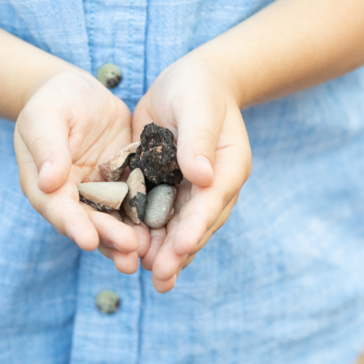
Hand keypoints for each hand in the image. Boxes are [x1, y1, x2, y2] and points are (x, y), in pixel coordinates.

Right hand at [14, 69, 148, 273]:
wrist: (79, 91)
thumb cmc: (54, 101)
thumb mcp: (46, 117)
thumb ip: (48, 148)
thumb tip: (47, 182)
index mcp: (46, 186)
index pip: (59, 209)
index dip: (73, 225)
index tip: (88, 239)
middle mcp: (74, 198)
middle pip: (91, 222)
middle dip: (109, 238)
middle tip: (130, 254)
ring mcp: (101, 194)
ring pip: (115, 220)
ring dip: (129, 239)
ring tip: (146, 254)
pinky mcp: (124, 184)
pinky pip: (137, 203)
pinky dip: (147, 218)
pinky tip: (164, 230)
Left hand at [132, 53, 251, 291]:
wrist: (190, 83)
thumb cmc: (198, 88)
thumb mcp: (197, 106)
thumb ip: (198, 139)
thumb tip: (202, 176)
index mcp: (227, 167)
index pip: (211, 200)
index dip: (196, 225)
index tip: (182, 246)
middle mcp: (212, 186)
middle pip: (196, 224)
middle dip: (179, 252)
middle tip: (161, 278)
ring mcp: (191, 192)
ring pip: (179, 228)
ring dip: (167, 254)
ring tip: (153, 280)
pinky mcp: (168, 189)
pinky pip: (159, 218)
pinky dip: (150, 238)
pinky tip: (136, 257)